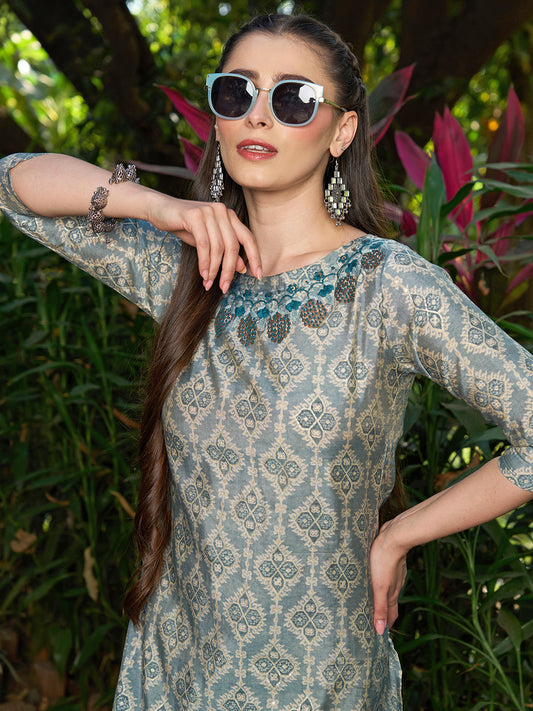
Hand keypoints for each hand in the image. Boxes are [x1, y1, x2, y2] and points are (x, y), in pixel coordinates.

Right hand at [145, 191, 261, 292]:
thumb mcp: (208, 242)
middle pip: (233, 247)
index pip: (248, 238)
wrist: (160, 209)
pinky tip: (203, 274)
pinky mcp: (195, 215)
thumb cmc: (185, 226)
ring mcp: (209, 212)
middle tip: (224, 287)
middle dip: (229, 270)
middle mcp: (222, 211)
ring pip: (218, 248)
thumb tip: (243, 268)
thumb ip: (225, 252)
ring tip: (208, 283)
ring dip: (214, 269)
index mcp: (230, 216)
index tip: (258, 276)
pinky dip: (204, 262)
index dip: (255, 258)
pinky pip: (204, 245)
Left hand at [369, 519, 406, 634]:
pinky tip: (377, 580)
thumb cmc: (384, 560)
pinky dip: (382, 584)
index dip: (386, 626)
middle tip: (376, 623)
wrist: (395, 536)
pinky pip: (387, 577)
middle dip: (384, 614)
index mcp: (391, 593)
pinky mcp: (391, 562)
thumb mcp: (379, 586)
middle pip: (390, 604)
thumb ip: (380, 607)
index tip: (380, 636)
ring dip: (383, 598)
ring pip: (389, 590)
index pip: (390, 615)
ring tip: (374, 603)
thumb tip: (381, 631)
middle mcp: (395, 585)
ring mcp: (395, 573)